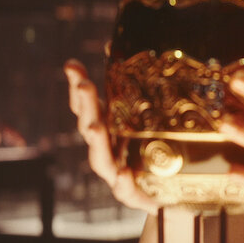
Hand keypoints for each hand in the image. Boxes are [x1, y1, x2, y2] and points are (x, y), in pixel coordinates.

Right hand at [64, 59, 158, 213]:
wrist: (171, 194)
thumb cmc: (154, 152)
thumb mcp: (150, 117)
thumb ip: (136, 88)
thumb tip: (119, 47)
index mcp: (108, 130)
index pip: (87, 107)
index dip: (79, 87)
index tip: (72, 66)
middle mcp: (107, 151)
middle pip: (90, 127)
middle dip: (84, 106)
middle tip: (82, 84)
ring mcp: (116, 174)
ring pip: (100, 159)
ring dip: (96, 142)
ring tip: (94, 127)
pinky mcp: (134, 195)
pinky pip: (126, 191)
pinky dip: (123, 183)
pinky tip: (125, 173)